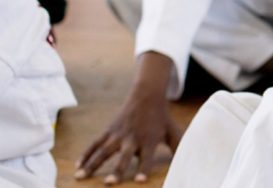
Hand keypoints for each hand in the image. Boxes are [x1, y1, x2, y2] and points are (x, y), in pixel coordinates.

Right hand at [76, 53, 181, 183]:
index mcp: (150, 140)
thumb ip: (179, 146)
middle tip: (110, 183)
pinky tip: (78, 166)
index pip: (147, 157)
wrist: (147, 95)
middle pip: (124, 156)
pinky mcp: (109, 130)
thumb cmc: (161, 118)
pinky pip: (95, 143)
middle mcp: (133, 138)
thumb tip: (193, 160)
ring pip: (103, 150)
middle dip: (118, 169)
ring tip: (80, 177)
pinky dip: (86, 154)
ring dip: (92, 164)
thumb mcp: (173, 131)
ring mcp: (118, 134)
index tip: (141, 180)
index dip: (144, 169)